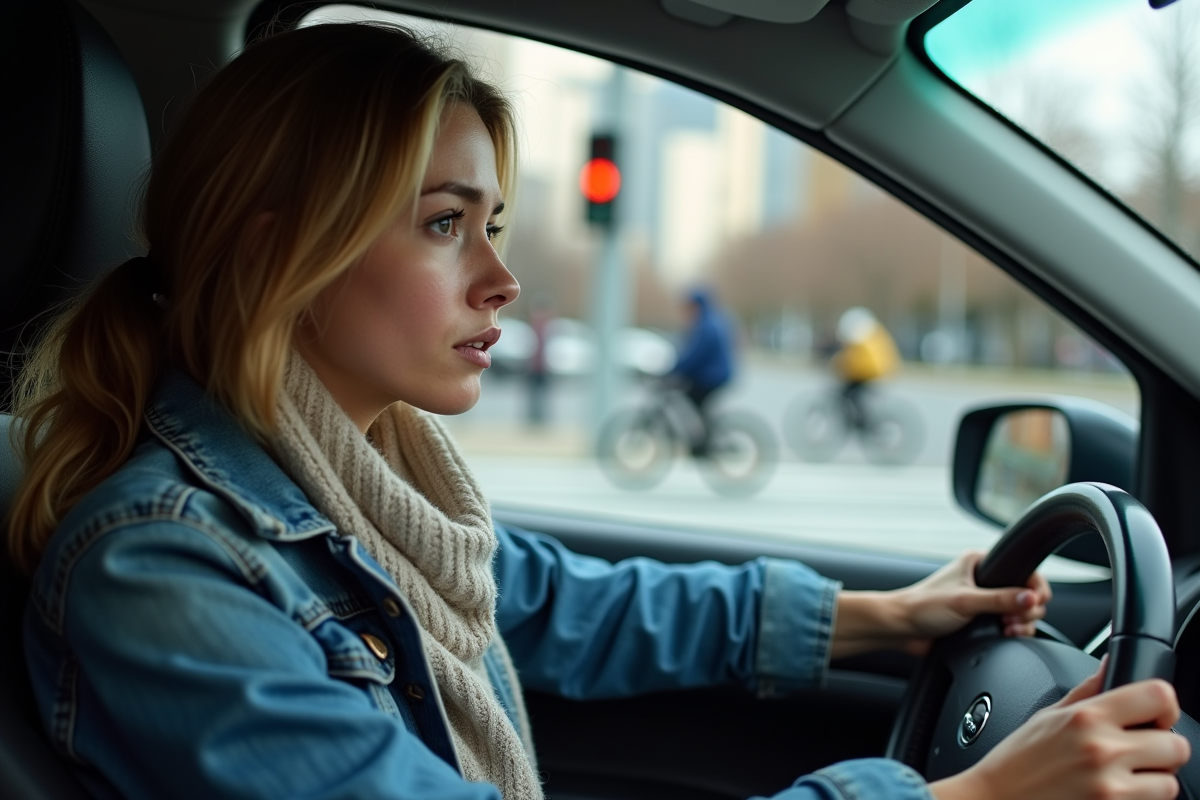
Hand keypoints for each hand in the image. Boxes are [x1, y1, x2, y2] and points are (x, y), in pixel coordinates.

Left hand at [830, 549, 1050, 658]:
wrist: (902, 629)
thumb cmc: (924, 607)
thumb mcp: (965, 601)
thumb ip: (1000, 600)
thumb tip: (1031, 598)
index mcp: (979, 562)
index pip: (1023, 569)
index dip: (1035, 587)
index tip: (1036, 602)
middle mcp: (984, 579)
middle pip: (1026, 593)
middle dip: (1028, 609)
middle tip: (1015, 620)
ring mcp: (984, 600)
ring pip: (1020, 611)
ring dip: (1022, 622)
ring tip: (1009, 629)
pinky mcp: (981, 619)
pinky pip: (1009, 624)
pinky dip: (1014, 631)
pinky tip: (1007, 635)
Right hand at [931, 659, 1189, 799]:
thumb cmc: (1016, 761)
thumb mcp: (1047, 715)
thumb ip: (1087, 690)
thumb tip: (1108, 663)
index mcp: (1087, 716)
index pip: (1159, 696)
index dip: (1165, 706)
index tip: (1156, 715)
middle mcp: (1102, 748)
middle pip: (1176, 745)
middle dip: (1162, 749)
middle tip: (1141, 752)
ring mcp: (1109, 786)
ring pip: (1169, 783)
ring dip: (1153, 781)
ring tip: (1126, 777)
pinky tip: (1114, 792)